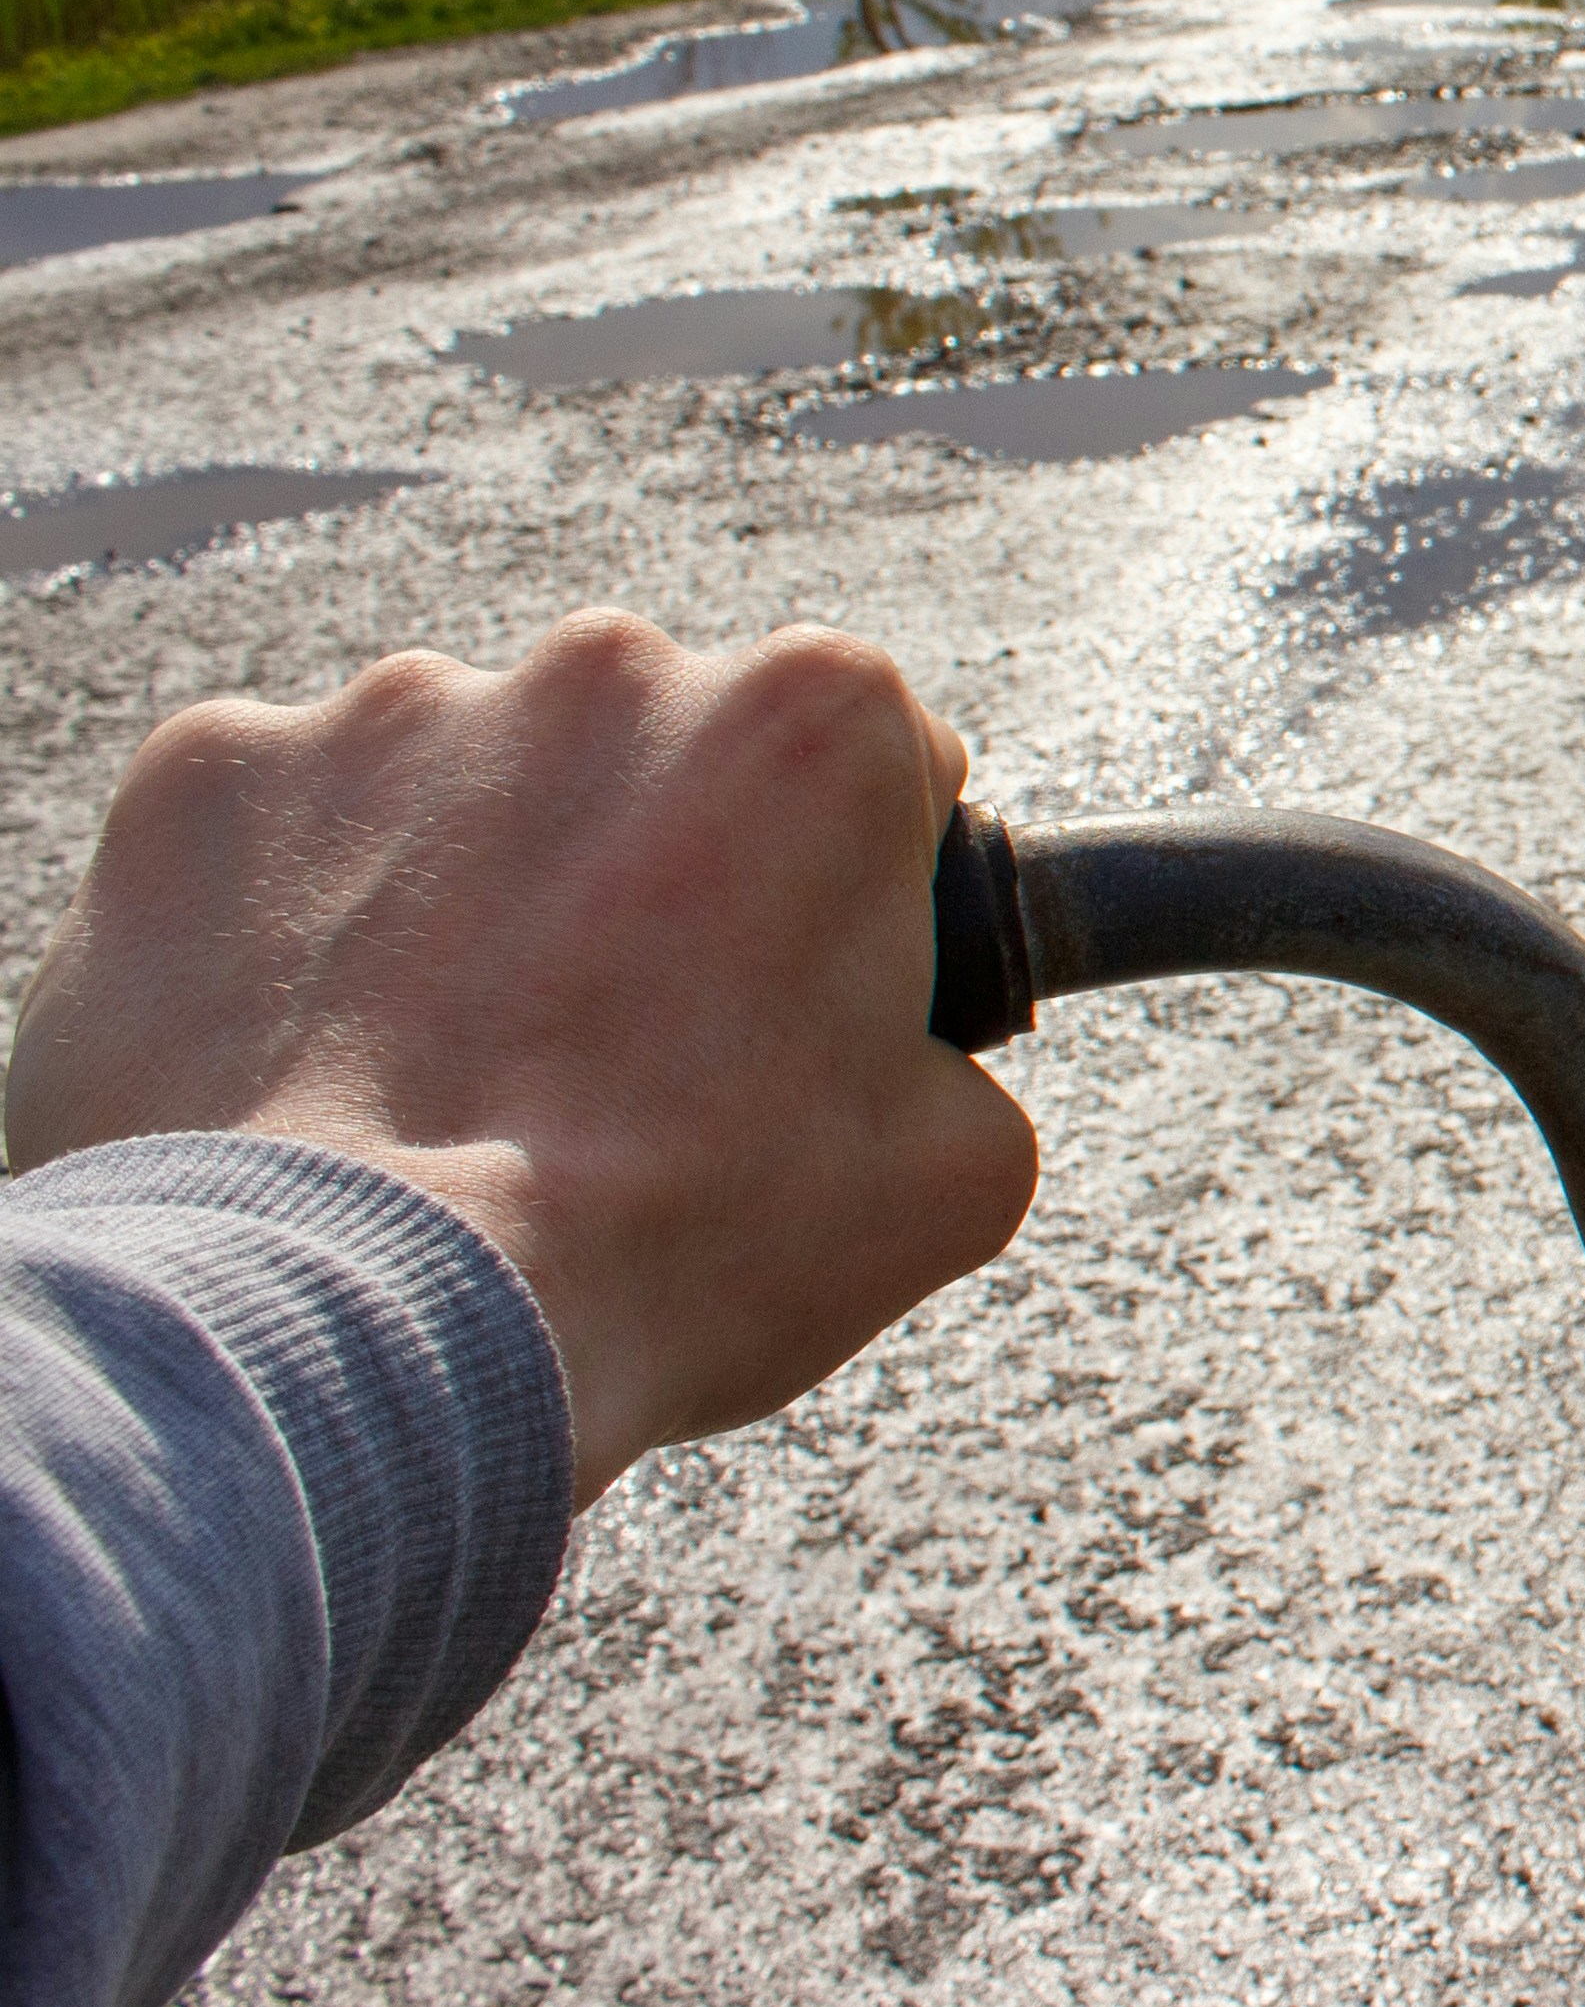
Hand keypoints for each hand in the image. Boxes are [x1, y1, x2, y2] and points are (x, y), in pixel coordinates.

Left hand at [5, 612, 1037, 1506]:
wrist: (357, 1335)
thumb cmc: (669, 1252)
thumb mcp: (951, 1182)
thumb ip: (957, 1062)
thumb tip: (907, 1061)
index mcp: (813, 720)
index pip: (875, 759)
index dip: (853, 889)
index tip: (802, 992)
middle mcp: (604, 670)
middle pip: (660, 758)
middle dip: (655, 875)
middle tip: (624, 1059)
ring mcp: (385, 712)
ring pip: (463, 790)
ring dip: (472, 896)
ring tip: (447, 1082)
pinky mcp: (205, 781)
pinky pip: (276, 835)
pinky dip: (294, 929)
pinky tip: (318, 1065)